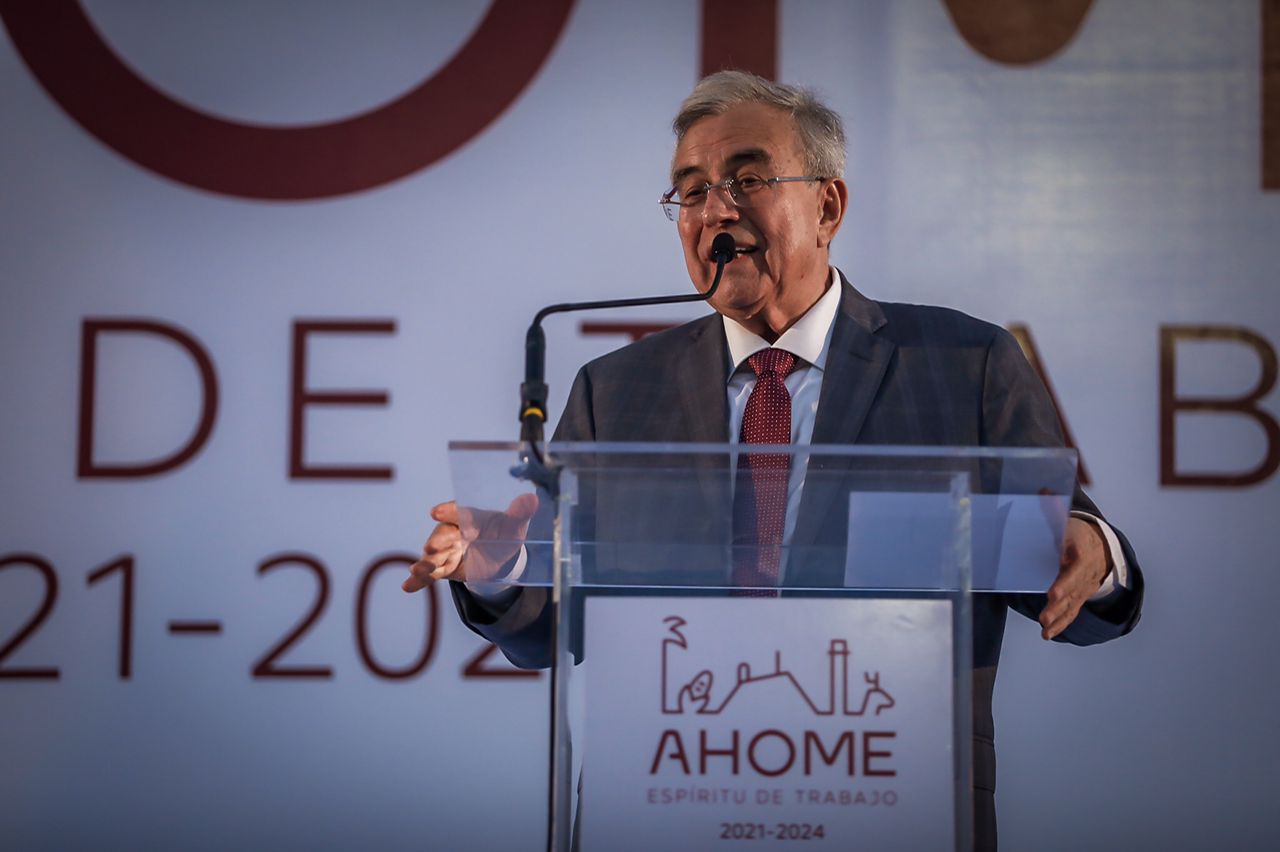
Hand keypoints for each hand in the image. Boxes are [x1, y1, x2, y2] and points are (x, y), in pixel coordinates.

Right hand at [402, 494, 538, 592]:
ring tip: (418, 570)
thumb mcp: (514, 526)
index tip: (438, 511)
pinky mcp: (443, 568)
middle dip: (437, 541)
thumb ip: (520, 513)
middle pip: (443, 535)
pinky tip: (407, 587)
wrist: (498, 555)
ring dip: (425, 563)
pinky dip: (419, 581)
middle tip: (431, 548)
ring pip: (434, 556)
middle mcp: (454, 531)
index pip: (459, 513)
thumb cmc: (503, 533)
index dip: (449, 512)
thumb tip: (532, 499)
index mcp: (470, 516)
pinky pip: (430, 574)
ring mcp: (446, 550)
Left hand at [1038, 517, 1110, 639]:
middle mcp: (1084, 572)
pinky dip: (1060, 624)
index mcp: (1081, 550)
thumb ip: (1054, 509)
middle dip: (1061, 597)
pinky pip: (1071, 613)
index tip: (1055, 586)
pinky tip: (1047, 634)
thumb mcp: (1068, 519)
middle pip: (1073, 585)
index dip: (1067, 572)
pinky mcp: (1079, 597)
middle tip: (1048, 607)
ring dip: (1058, 616)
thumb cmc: (1076, 532)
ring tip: (1044, 628)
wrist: (1102, 549)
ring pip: (1072, 603)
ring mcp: (1083, 587)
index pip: (1075, 560)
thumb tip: (1043, 491)